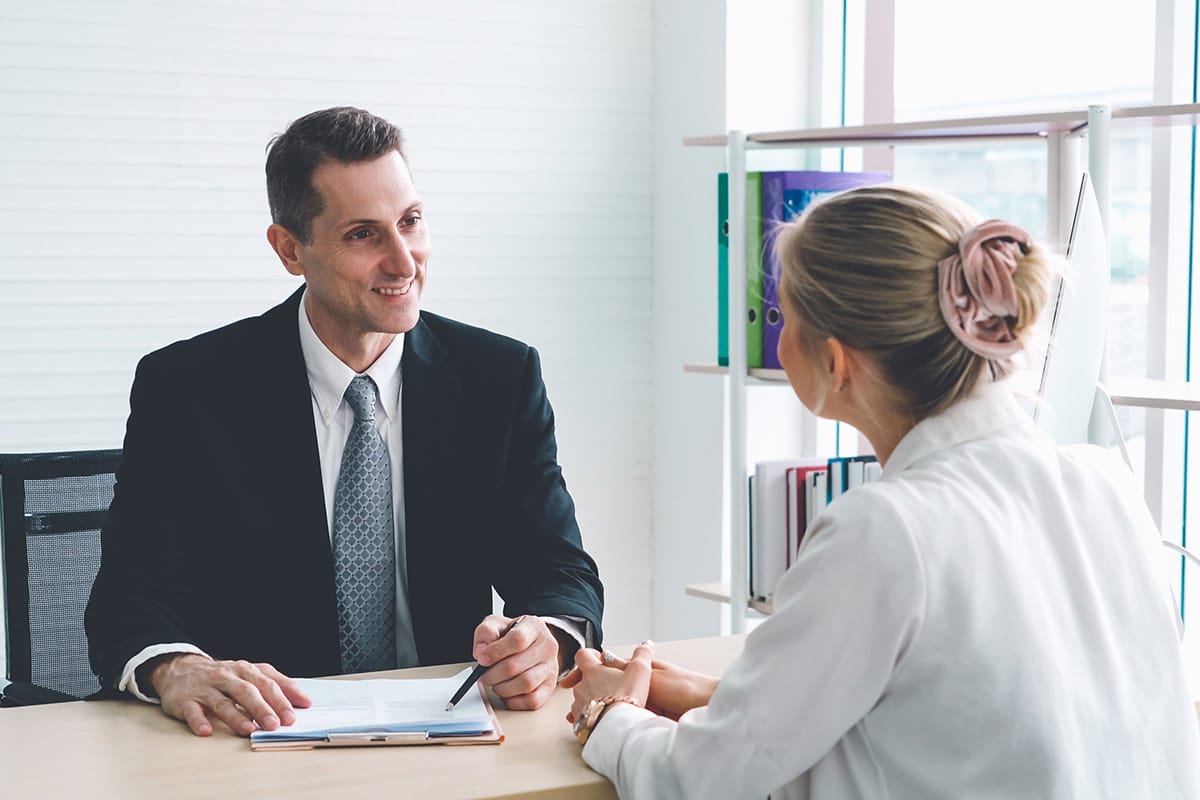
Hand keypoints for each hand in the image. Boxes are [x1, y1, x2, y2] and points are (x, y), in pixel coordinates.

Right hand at [146, 653, 311, 736]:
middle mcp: (227, 677)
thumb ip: (275, 685)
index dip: (282, 698)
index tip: (294, 713)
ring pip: (222, 702)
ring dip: (236, 717)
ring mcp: (206, 688)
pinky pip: (193, 711)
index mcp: (245, 670)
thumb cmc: (223, 676)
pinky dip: (199, 721)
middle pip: (247, 692)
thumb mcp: (249, 675)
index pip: (267, 683)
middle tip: (275, 724)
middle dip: (262, 708)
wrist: (181, 669)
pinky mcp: (186, 700)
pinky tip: (206, 730)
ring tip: (248, 729)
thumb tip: (302, 701)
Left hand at [472, 615, 558, 710]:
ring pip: (525, 685)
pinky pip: (532, 700)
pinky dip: (514, 701)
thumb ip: (486, 633)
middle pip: (516, 666)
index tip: (482, 659)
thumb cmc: (513, 635)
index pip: (517, 639)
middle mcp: (547, 646)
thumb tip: (481, 653)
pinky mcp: (549, 686)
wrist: (532, 643)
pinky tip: (507, 692)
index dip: (495, 652)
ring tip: (496, 683)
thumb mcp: (497, 625)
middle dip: (492, 674)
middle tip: (484, 675)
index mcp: (533, 627)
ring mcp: (551, 667)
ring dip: (502, 688)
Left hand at [567, 641, 652, 725]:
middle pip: (581, 677)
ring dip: (591, 698)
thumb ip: (642, 655)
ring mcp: (578, 704)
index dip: (591, 655)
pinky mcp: (580, 722)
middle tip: (606, 684)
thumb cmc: (627, 698)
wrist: (617, 727)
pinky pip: (579, 716)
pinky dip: (588, 716)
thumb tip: (645, 645)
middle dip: (592, 680)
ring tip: (607, 704)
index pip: (582, 654)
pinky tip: (600, 718)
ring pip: (580, 697)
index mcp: (592, 670)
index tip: (600, 660)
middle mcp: (581, 686)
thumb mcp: (640, 671)